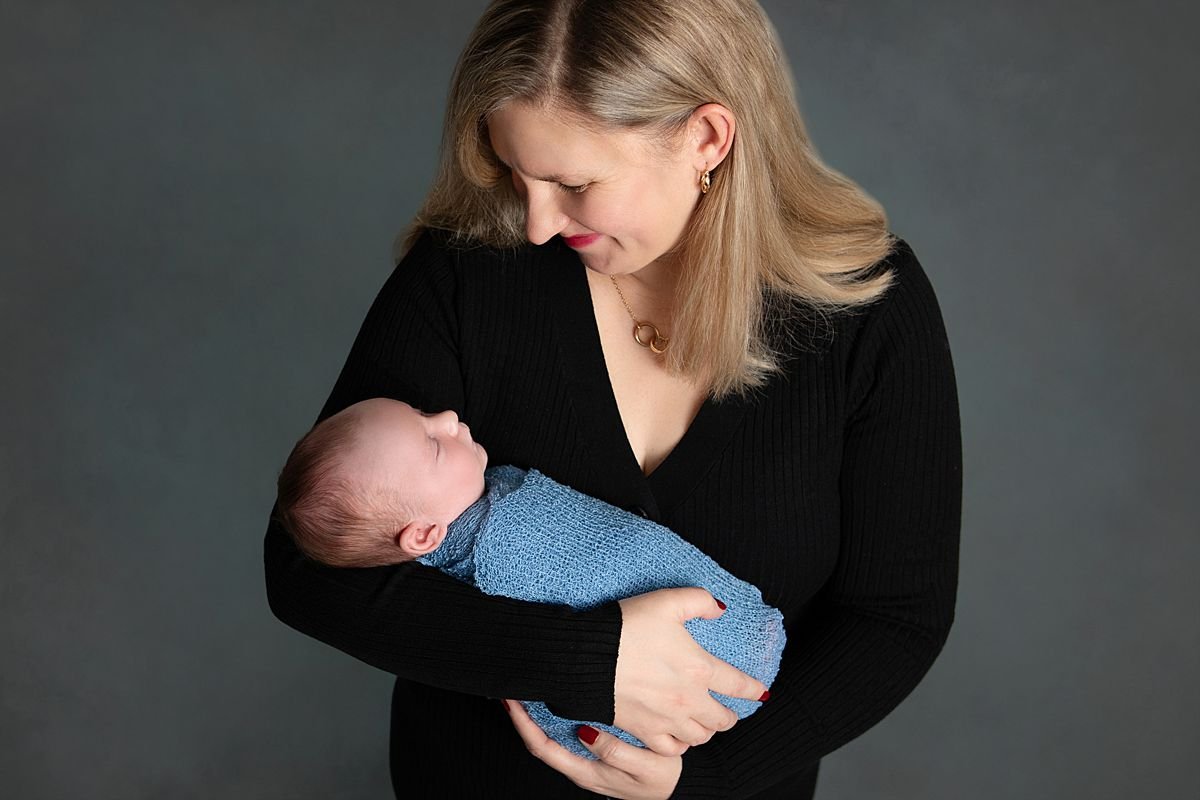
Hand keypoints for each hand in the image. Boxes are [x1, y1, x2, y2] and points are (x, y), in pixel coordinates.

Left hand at [503, 699, 681, 799]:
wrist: (679, 791)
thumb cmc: (664, 779)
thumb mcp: (647, 767)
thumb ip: (616, 752)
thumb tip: (586, 732)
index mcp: (586, 772)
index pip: (542, 747)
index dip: (523, 725)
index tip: (512, 702)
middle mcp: (579, 767)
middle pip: (539, 741)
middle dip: (523, 715)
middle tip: (512, 686)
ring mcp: (585, 761)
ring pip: (550, 738)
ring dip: (535, 715)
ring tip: (528, 689)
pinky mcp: (594, 753)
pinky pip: (564, 735)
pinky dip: (553, 716)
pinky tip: (556, 699)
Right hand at [614, 587, 767, 755]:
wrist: (586, 657)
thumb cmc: (626, 626)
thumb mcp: (667, 601)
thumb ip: (699, 601)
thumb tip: (719, 609)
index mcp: (699, 668)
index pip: (738, 685)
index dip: (754, 690)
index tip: (761, 694)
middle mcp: (688, 699)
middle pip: (722, 720)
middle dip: (730, 715)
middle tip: (728, 710)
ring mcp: (666, 719)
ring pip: (700, 737)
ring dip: (706, 730)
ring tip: (704, 722)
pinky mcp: (643, 730)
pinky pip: (670, 749)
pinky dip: (678, 745)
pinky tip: (677, 736)